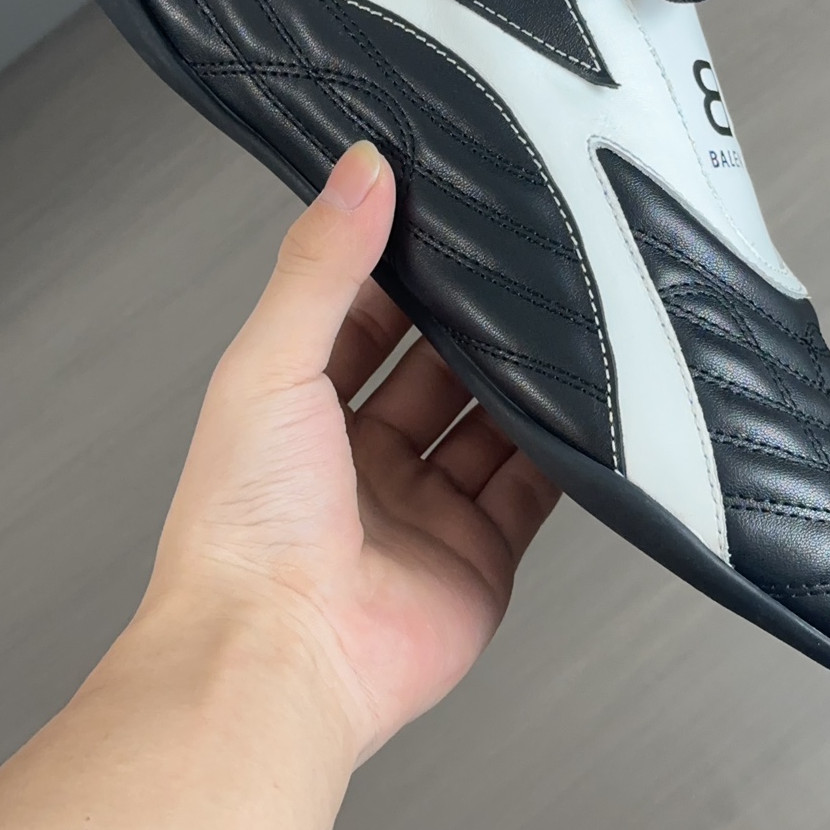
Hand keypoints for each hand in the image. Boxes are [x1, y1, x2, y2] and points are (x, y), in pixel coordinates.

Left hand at [147, 141, 559, 762]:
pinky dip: (564, 452)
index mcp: (297, 411)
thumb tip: (359, 169)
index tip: (450, 214)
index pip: (364, 316)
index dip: (404, 267)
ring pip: (492, 423)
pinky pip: (535, 489)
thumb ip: (321, 265)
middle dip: (477, 324)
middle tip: (526, 266)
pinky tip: (588, 409)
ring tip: (567, 323)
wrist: (275, 659)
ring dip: (525, 380)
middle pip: (437, 368)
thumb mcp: (269, 365)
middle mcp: (360, 462)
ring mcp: (423, 512)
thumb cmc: (241, 532)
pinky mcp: (478, 557)